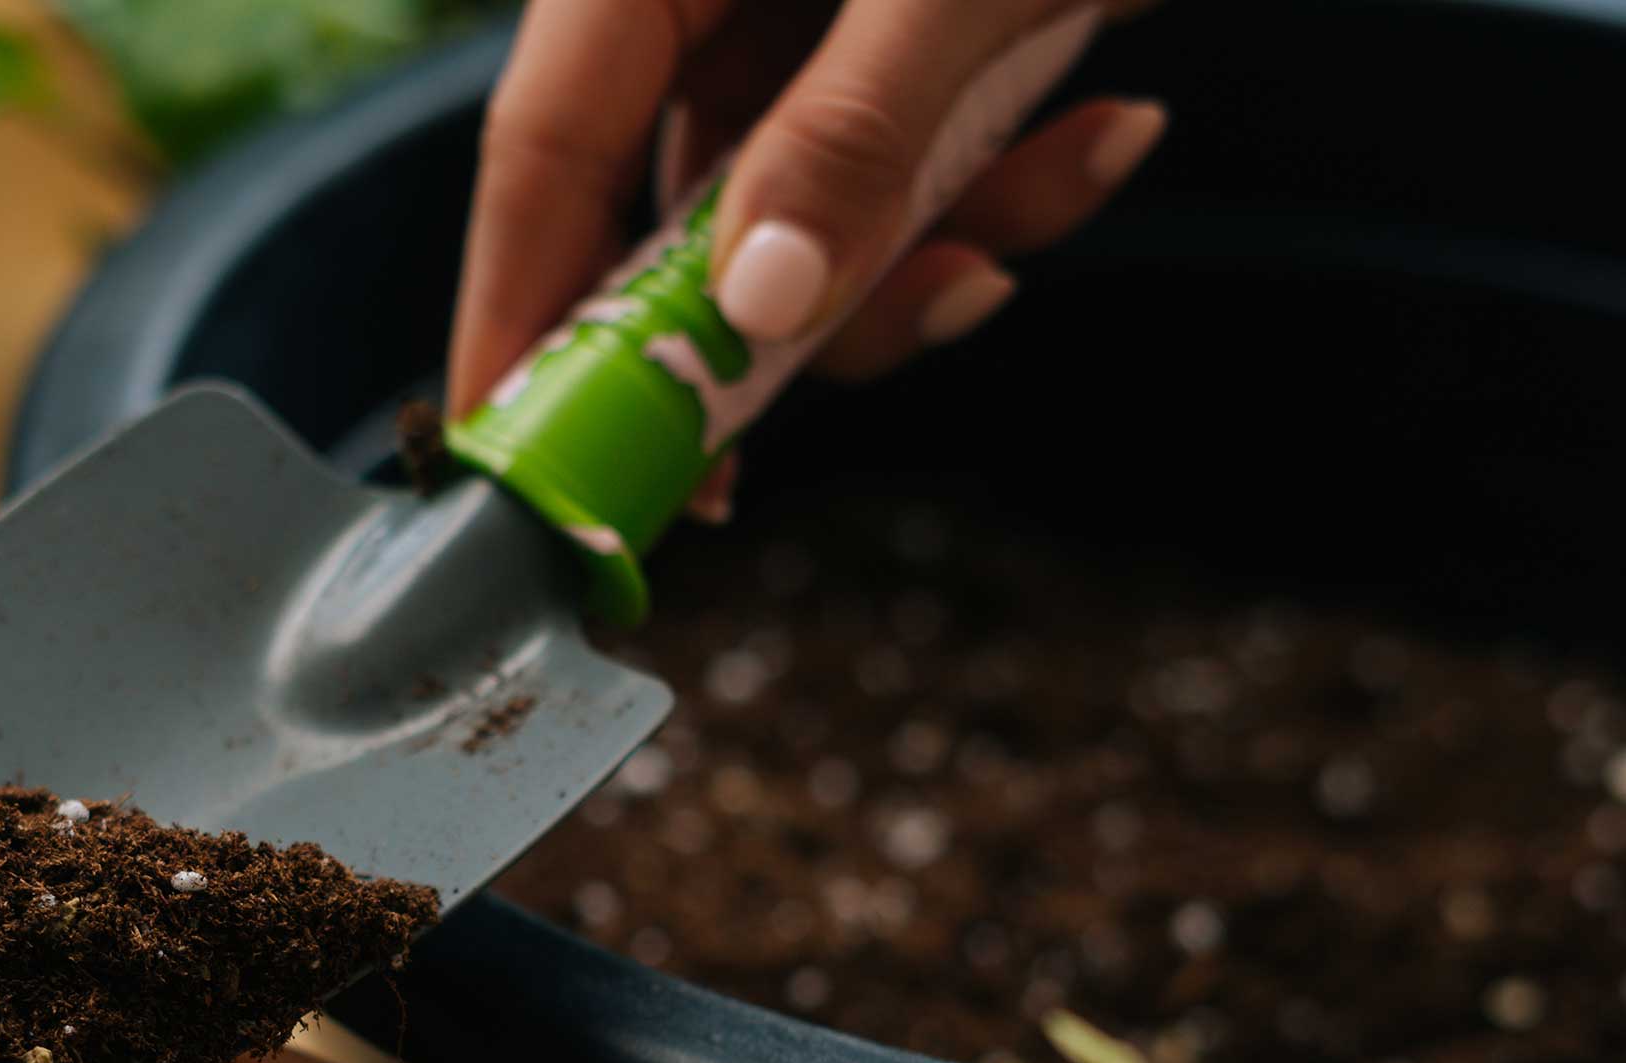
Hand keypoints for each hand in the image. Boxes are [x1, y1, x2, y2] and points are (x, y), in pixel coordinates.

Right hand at [448, 0, 1167, 438]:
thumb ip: (850, 138)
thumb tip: (754, 309)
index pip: (544, 149)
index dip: (519, 309)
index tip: (517, 452)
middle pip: (674, 215)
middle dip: (761, 331)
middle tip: (760, 457)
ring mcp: (816, 24)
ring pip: (812, 229)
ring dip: (922, 267)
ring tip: (1028, 224)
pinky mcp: (914, 51)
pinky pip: (919, 182)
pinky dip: (1009, 195)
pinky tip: (1108, 136)